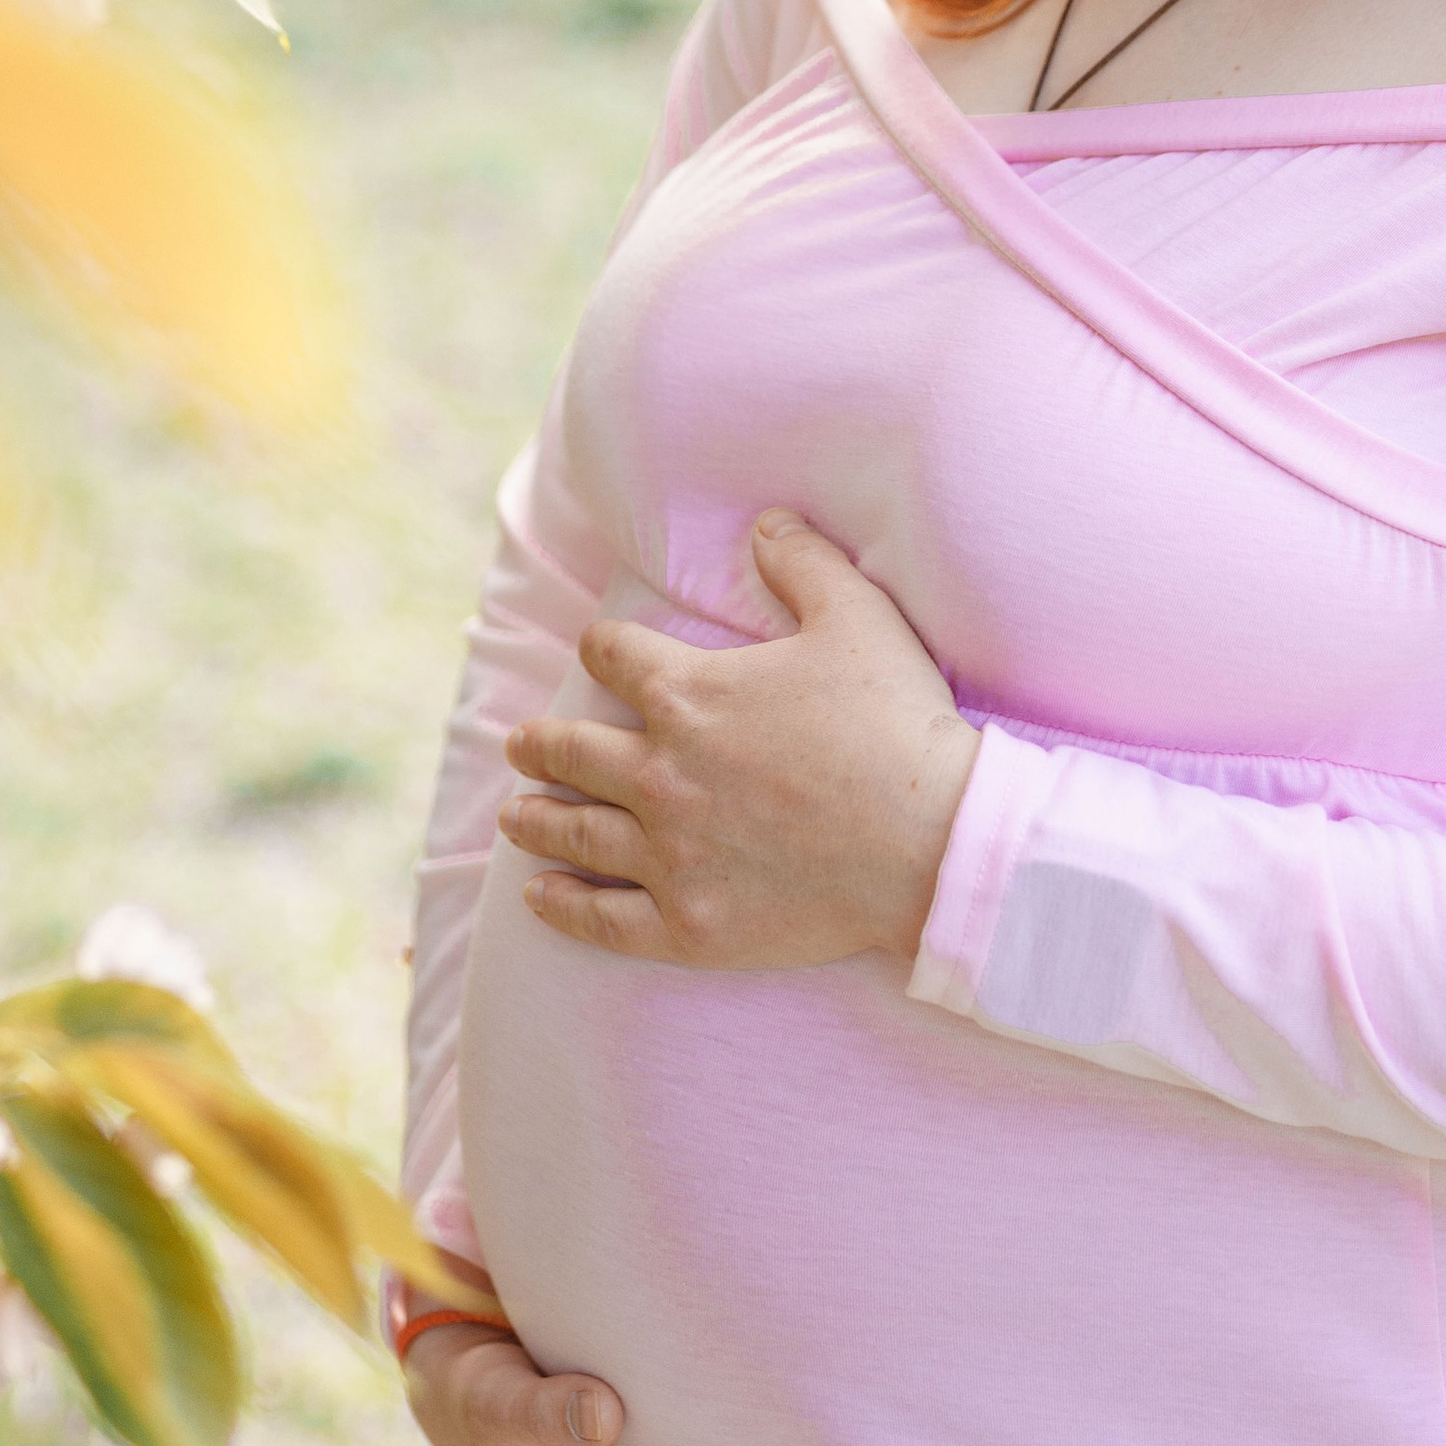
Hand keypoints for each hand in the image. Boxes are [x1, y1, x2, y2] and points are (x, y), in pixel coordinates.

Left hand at [501, 514, 978, 971]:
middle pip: (574, 751)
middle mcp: (662, 773)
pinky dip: (561, 904)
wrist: (931, 843)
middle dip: (540, 745)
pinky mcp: (687, 923)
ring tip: (514, 814)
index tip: (597, 653)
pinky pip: (602, 917)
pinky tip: (537, 896)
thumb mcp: (857, 616)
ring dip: (535, 818)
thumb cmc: (895, 725)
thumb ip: (803, 561)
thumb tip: (765, 522)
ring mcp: (669, 855)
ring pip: (575, 831)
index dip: (602, 648)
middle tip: (521, 746)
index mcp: (689, 696)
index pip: (613, 657)